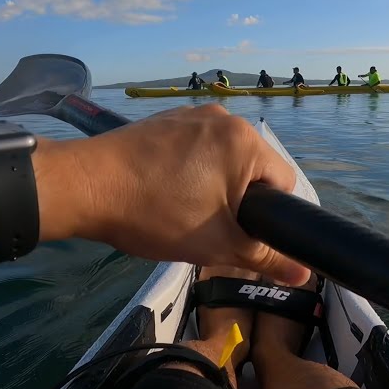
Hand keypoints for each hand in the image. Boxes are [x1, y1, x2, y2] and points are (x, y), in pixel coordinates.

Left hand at [50, 105, 310, 284]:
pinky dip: (189, 171)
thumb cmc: (155, 214)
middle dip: (238, 201)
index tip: (240, 236)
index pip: (284, 183)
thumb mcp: (217, 245)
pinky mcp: (165, 119)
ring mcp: (191, 114)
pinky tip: (163, 191)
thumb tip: (303, 274)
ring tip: (183, 211)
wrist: (85, 187)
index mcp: (245, 141)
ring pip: (222, 159)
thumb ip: (265, 258)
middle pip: (253, 168)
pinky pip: (195, 148)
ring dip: (214, 186)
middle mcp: (223, 117)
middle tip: (210, 229)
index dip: (269, 217)